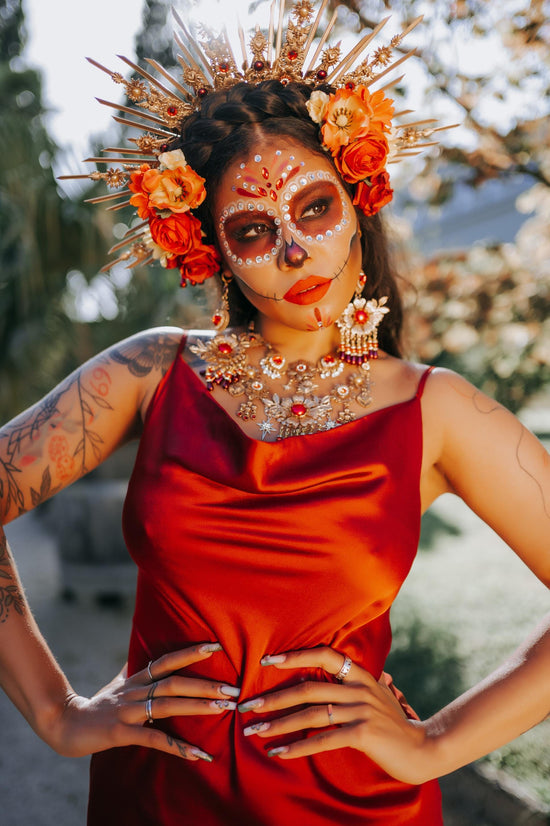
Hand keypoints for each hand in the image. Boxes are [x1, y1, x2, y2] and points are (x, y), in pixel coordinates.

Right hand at [49, 643, 238, 762]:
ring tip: (222, 708)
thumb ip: (132, 670)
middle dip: (205, 684)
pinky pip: (154, 739)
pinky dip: (177, 746)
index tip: (215, 646)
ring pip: (167, 705)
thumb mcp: (117, 684)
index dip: (190, 652)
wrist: (65, 724)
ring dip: (197, 707)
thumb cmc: (97, 704)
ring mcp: (128, 711)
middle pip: (174, 682)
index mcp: (137, 679)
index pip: (167, 661)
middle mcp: (135, 691)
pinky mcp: (121, 732)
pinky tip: (197, 753)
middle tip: (232, 688)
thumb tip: (140, 654)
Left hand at [239, 646, 435, 784]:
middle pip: (308, 688)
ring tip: (255, 731)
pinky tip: (280, 752)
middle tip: (247, 707)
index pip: (323, 655)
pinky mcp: (363, 733)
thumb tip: (331, 672)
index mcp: (359, 675)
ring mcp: (361, 709)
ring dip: (278, 724)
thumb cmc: (393, 723)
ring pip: (311, 714)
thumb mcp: (375, 695)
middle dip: (273, 698)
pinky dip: (298, 746)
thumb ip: (353, 683)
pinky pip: (323, 739)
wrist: (422, 748)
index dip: (295, 655)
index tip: (267, 661)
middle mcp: (359, 687)